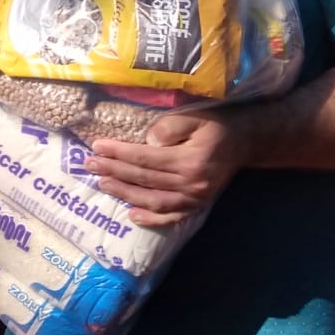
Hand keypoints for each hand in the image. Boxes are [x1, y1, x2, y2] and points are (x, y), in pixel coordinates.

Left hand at [86, 110, 249, 226]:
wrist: (244, 141)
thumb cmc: (216, 124)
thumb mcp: (196, 116)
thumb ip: (171, 126)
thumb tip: (148, 140)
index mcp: (190, 160)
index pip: (145, 158)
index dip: (119, 153)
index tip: (96, 147)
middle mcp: (192, 183)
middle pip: (145, 179)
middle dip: (114, 171)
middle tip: (90, 165)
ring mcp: (195, 198)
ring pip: (153, 200)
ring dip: (125, 194)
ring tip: (103, 183)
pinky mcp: (197, 205)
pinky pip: (171, 217)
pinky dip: (151, 218)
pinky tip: (131, 214)